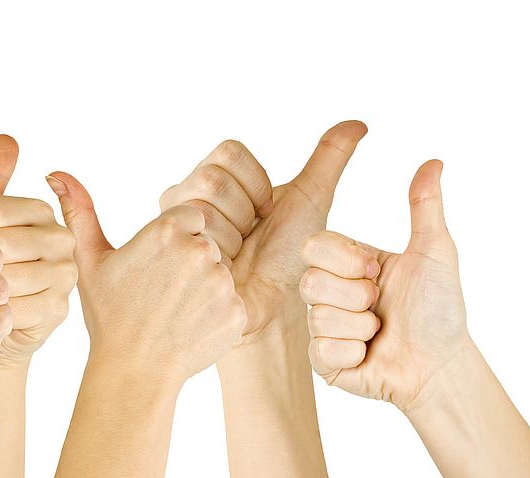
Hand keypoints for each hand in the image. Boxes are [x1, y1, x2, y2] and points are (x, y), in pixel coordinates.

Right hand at [45, 172, 245, 385]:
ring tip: (177, 314)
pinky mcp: (236, 311)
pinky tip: (192, 329)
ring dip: (206, 290)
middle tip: (166, 295)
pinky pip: (233, 304)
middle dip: (192, 266)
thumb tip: (55, 172)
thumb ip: (79, 212)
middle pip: (209, 244)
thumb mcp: (90, 262)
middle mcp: (198, 250)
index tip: (160, 268)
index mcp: (166, 230)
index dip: (176, 242)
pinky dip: (218, 317)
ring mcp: (221, 282)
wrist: (134, 371)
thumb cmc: (110, 317)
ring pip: (222, 274)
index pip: (192, 217)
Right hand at [167, 122, 366, 349]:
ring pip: (203, 210)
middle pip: (212, 179)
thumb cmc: (289, 254)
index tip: (267, 212)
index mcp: (211, 177)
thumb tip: (358, 123)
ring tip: (236, 256)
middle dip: (246, 212)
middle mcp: (183, 197)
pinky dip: (222, 259)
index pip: (228, 153)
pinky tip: (224, 272)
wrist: (275, 302)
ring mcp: (173, 227)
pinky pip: (196, 242)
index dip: (258, 184)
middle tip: (250, 237)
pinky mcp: (171, 256)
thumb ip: (329, 159)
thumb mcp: (311, 201)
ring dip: (233, 238)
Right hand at [299, 160, 469, 411]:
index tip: (377, 271)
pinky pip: (323, 350)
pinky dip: (354, 352)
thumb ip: (425, 205)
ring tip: (378, 332)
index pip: (315, 246)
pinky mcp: (323, 361)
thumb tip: (434, 161)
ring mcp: (323, 328)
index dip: (346, 260)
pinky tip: (369, 354)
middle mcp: (330, 293)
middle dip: (356, 296)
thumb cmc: (439, 310)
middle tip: (379, 305)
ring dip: (360, 327)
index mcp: (347, 264)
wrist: (440, 365)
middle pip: (310, 282)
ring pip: (318, 317)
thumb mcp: (434, 251)